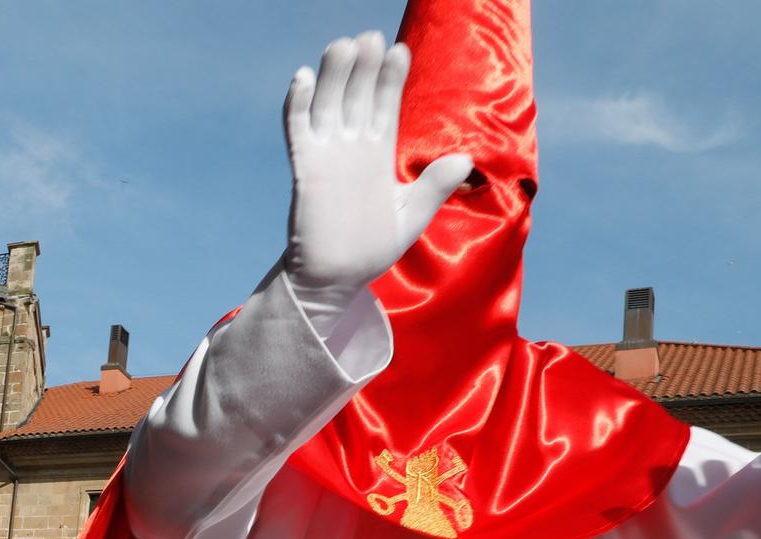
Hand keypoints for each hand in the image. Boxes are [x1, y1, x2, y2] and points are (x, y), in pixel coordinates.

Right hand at [282, 32, 470, 299]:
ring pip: (328, 105)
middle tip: (370, 37)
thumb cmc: (370, 251)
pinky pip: (298, 132)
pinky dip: (296, 105)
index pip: (385, 106)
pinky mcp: (305, 170)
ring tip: (343, 45)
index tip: (400, 51)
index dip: (392, 79)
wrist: (336, 280)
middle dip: (364, 67)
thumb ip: (433, 186)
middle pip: (356, 96)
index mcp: (377, 156)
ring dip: (333, 75)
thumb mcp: (411, 217)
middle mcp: (351, 149)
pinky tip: (300, 78)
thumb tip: (465, 159)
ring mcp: (327, 156)